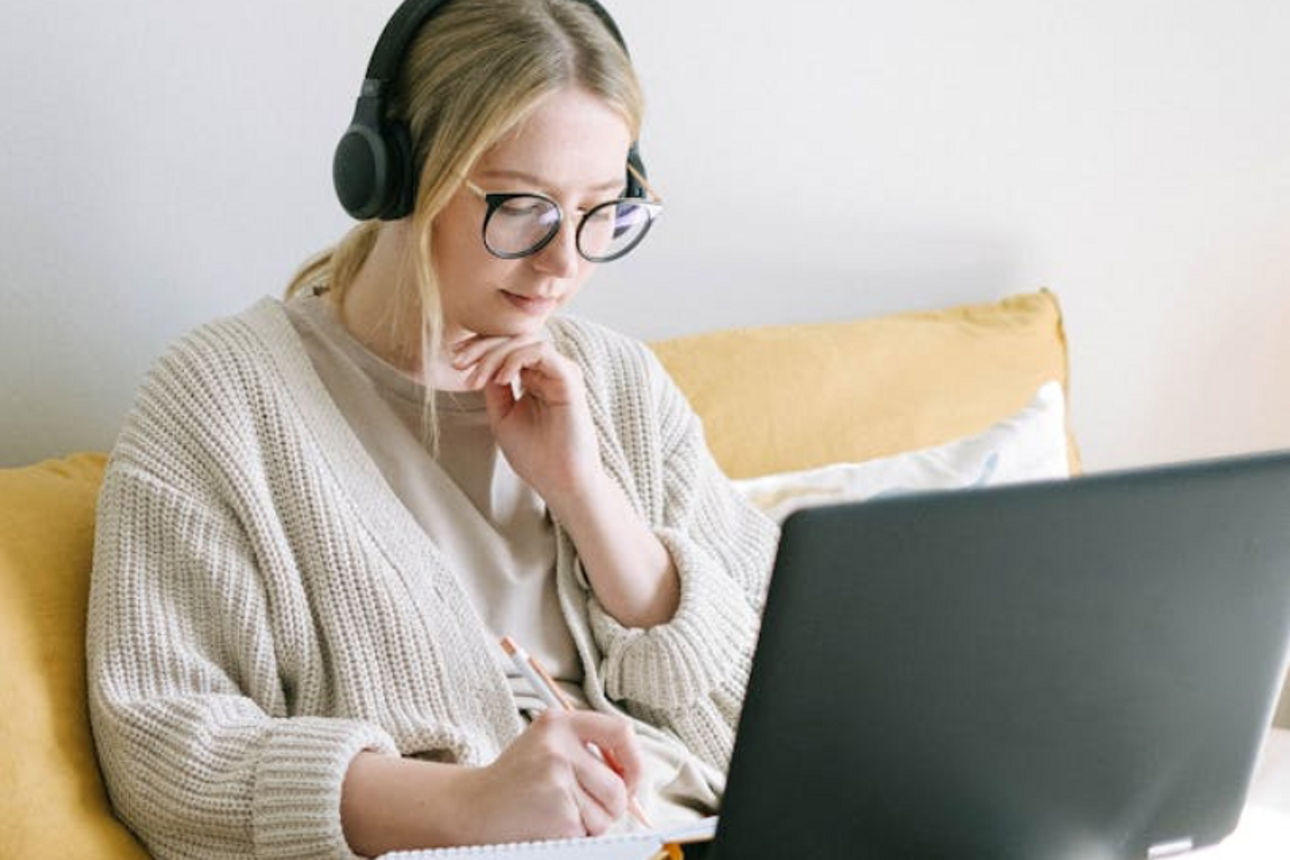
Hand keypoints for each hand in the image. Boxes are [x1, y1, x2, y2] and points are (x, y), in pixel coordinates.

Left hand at [451, 334, 601, 502]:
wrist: (560, 482)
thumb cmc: (535, 456)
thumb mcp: (502, 417)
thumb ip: (494, 388)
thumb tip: (479, 362)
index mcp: (535, 379)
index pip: (507, 349)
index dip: (479, 349)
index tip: (454, 362)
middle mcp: (549, 371)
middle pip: (513, 339)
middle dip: (481, 347)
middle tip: (458, 362)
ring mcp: (560, 372)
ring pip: (524, 341)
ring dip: (494, 354)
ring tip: (477, 378)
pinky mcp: (569, 378)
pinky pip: (540, 351)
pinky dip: (515, 359)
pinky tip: (500, 379)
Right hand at [455, 710, 644, 843]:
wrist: (473, 807)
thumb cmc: (516, 779)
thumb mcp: (547, 746)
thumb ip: (588, 750)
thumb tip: (635, 778)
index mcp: (559, 722)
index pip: (621, 732)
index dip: (635, 760)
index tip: (631, 779)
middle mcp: (558, 746)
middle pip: (618, 786)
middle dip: (612, 806)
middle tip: (585, 808)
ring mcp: (557, 779)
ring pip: (607, 814)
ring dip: (591, 824)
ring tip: (560, 813)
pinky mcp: (558, 813)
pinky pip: (588, 832)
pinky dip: (575, 836)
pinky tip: (549, 824)